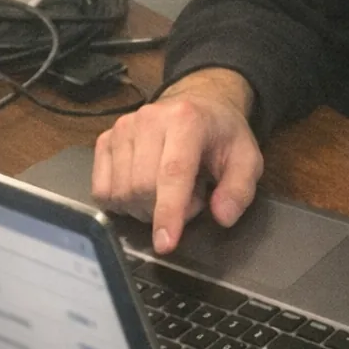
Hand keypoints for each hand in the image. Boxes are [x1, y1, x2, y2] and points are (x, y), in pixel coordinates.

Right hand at [92, 67, 263, 253]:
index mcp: (187, 119)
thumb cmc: (221, 135)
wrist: (199, 104)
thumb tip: (223, 216)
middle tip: (190, 199)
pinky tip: (144, 189)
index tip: (165, 244)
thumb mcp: (246, 159)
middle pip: (141, 188)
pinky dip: (122, 202)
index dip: (168, 211)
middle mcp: (149, 119)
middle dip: (165, 210)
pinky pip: (102, 190)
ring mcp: (122, 128)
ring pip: (120, 192)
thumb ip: (239, 189)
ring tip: (169, 190)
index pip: (172, 173)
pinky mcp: (105, 139)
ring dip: (144, 207)